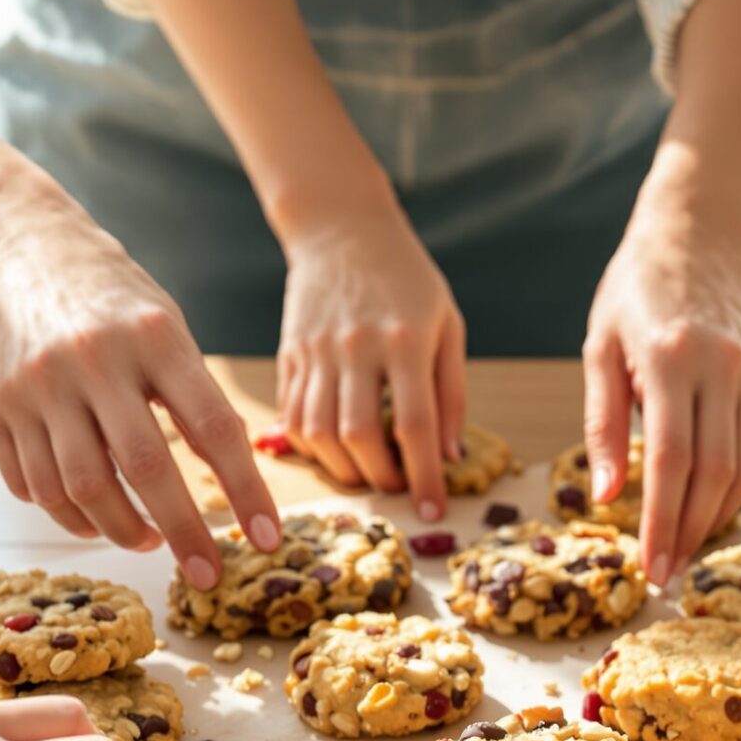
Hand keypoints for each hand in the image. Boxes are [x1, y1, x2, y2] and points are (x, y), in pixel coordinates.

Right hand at [0, 201, 281, 588]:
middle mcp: (91, 361)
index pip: (212, 427)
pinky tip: (92, 514)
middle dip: (183, 534)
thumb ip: (194, 395)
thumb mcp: (165, 326)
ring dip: (120, 530)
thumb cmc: (110, 299)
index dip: (245, 490)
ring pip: (80, 491)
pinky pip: (32, 486)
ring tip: (147, 537)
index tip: (267, 538)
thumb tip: (230, 482)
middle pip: (142, 469)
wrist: (11, 248)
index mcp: (152, 336)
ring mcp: (34, 387)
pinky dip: (68, 513)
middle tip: (207, 575)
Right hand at [275, 208, 467, 521]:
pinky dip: (312, 446)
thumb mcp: (448, 325)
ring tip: (366, 474)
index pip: (416, 424)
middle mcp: (356, 346)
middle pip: (358, 436)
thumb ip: (451, 392)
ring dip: (343, 469)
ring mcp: (315, 350)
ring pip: (318, 433)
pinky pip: (293, 415)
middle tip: (397, 488)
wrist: (340, 228)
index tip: (434, 511)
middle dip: (380, 478)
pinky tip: (334, 450)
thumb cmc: (407, 279)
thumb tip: (448, 456)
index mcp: (406, 339)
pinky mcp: (289, 353)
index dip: (425, 476)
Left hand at [583, 213, 740, 583]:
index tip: (650, 567)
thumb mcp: (599, 347)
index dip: (663, 520)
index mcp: (671, 357)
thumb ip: (602, 423)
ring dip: (715, 518)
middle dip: (690, 532)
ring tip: (683, 548)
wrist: (701, 233)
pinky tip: (707, 508)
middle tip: (665, 573)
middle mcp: (722, 366)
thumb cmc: (637, 289)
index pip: (672, 459)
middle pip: (715, 472)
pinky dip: (734, 487)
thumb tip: (606, 496)